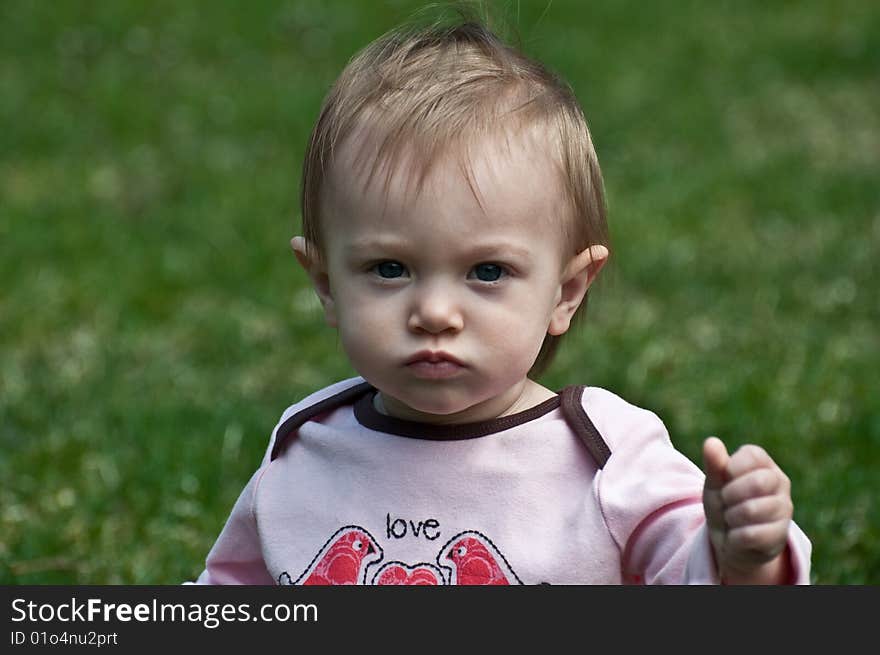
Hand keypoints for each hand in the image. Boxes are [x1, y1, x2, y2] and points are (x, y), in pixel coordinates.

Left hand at [702, 436, 792, 583]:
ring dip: (730, 517)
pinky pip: (750, 534)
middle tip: (726, 501)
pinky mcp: (781, 534)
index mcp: (764, 464)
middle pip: (758, 482)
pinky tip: (736, 535)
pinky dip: (734, 536)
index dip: (731, 468)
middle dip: (729, 494)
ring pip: (752, 510)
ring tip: (731, 519)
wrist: (731, 541)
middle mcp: (780, 482)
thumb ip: (714, 463)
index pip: (753, 455)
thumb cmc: (725, 503)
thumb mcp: (715, 482)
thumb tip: (711, 441)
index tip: (725, 478)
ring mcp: (784, 508)